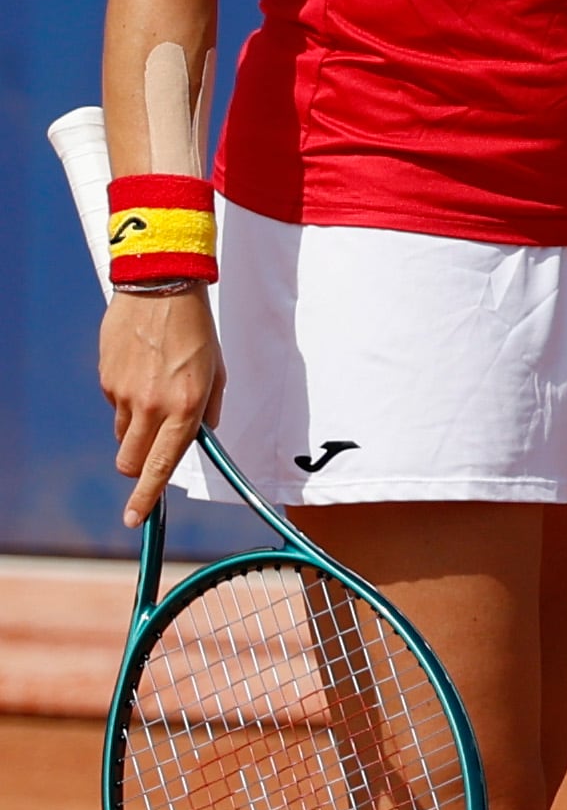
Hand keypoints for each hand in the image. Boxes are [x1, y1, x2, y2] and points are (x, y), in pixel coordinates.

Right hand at [100, 290, 220, 526]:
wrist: (161, 289)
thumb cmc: (197, 331)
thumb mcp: (217, 372)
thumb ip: (208, 411)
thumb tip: (198, 441)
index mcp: (186, 407)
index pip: (161, 466)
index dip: (146, 498)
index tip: (134, 520)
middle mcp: (153, 406)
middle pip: (130, 462)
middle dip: (137, 467)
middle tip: (149, 451)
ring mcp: (124, 394)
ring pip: (123, 435)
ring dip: (137, 429)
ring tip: (155, 392)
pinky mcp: (106, 380)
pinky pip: (115, 406)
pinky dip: (128, 400)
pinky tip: (142, 371)